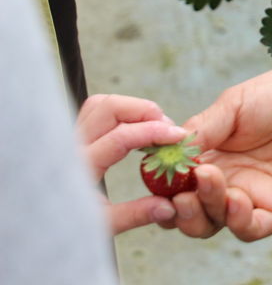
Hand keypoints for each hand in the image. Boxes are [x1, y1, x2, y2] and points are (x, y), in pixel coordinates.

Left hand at [77, 94, 187, 233]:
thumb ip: (136, 214)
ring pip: (102, 103)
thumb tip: (169, 207)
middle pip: (110, 106)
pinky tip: (136, 130)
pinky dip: (122, 113)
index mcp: (81, 166)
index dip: (155, 131)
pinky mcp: (73, 137)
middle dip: (145, 111)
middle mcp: (72, 145)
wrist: (35, 224)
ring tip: (155, 126)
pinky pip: (97, 111)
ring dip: (133, 108)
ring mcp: (71, 138)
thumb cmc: (65, 225)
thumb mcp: (101, 226)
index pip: (121, 136)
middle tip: (169, 128)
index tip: (179, 136)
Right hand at [172, 58, 271, 240]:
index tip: (157, 175)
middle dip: (176, 208)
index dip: (161, 186)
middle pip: (188, 213)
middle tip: (179, 191)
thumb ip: (201, 129)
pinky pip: (249, 228)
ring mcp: (250, 198)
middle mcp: (225, 183)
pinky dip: (237, 220)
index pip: (173, 185)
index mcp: (209, 158)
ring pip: (213, 223)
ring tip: (207, 181)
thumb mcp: (232, 106)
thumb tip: (164, 149)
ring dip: (203, 210)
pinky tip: (235, 199)